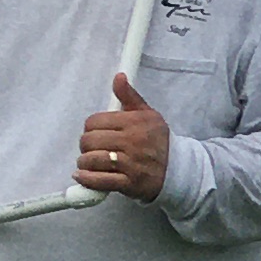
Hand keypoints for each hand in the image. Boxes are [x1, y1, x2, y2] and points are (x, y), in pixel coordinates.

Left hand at [76, 77, 168, 199]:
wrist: (177, 169)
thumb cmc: (158, 140)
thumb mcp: (147, 114)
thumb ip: (129, 96)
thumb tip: (119, 77)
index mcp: (134, 122)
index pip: (94, 122)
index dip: (90, 128)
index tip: (96, 133)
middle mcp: (132, 142)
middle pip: (89, 141)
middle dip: (86, 146)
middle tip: (92, 149)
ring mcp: (131, 164)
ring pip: (92, 160)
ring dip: (85, 163)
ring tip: (88, 163)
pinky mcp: (129, 183)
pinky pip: (100, 181)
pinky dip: (87, 179)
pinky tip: (83, 176)